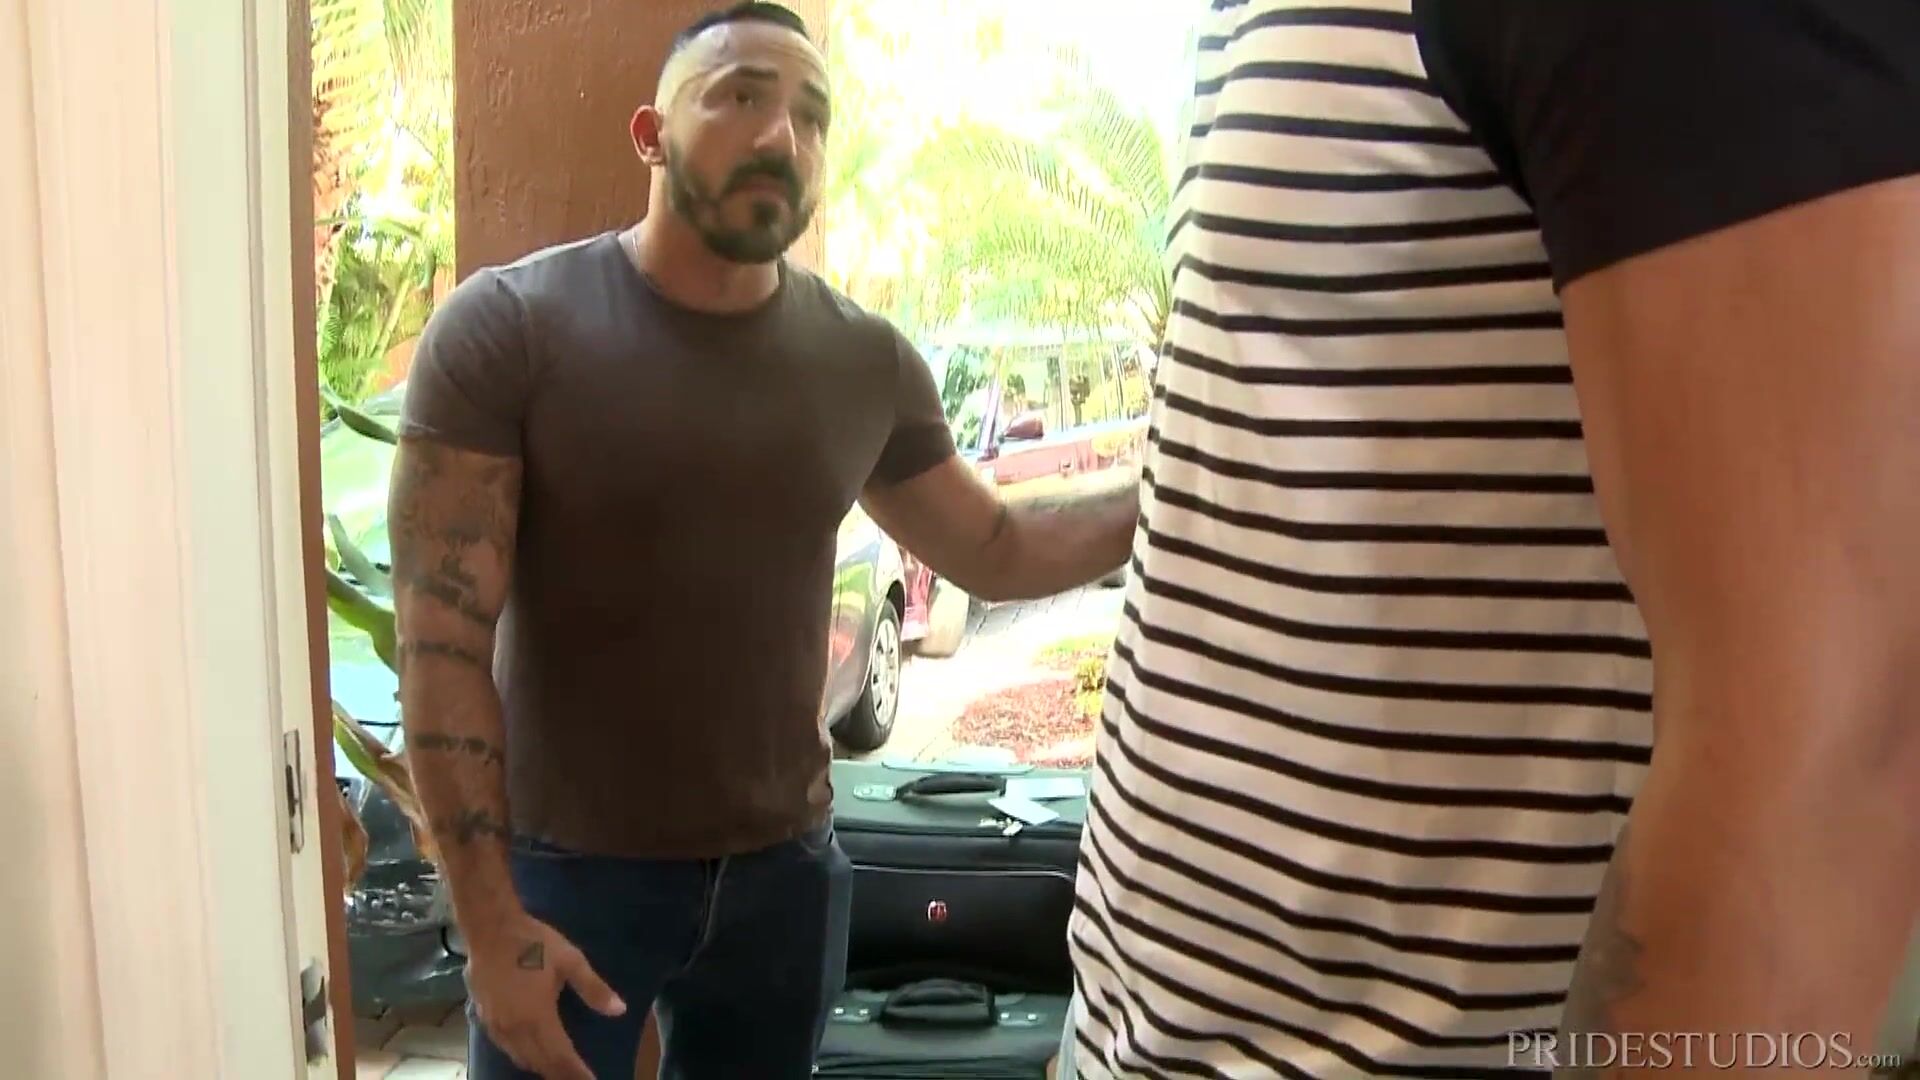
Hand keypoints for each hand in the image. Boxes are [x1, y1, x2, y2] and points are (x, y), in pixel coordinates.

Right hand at [465, 912, 625, 1078]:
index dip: (577, 1073)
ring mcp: (497, 1027)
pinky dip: (523, 1057)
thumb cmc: (533, 942)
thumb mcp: (570, 960)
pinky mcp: (484, 1019)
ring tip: (560, 1072)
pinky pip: (507, 1049)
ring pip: (522, 1058)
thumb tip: (619, 1010)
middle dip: (561, 1075)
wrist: (490, 928)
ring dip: (542, 1068)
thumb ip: (594, 988)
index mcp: (538, 1017)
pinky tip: (532, 1054)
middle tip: (579, 1079)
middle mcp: (515, 1029)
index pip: (561, 1056)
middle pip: (541, 1063)